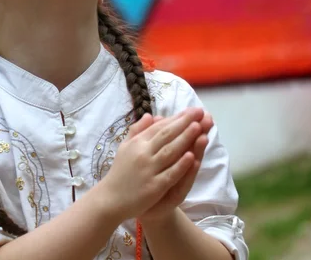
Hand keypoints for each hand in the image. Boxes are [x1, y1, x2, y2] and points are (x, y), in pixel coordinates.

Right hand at [96, 107, 204, 222]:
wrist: (110, 199)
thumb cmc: (120, 171)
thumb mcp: (125, 147)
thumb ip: (137, 130)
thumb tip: (150, 115)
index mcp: (136, 143)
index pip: (159, 127)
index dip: (176, 118)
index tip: (191, 110)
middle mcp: (142, 153)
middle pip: (166, 135)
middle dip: (184, 123)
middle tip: (200, 112)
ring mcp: (148, 170)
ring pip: (170, 151)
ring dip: (185, 138)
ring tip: (199, 127)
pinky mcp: (153, 187)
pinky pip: (169, 174)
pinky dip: (180, 165)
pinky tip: (192, 156)